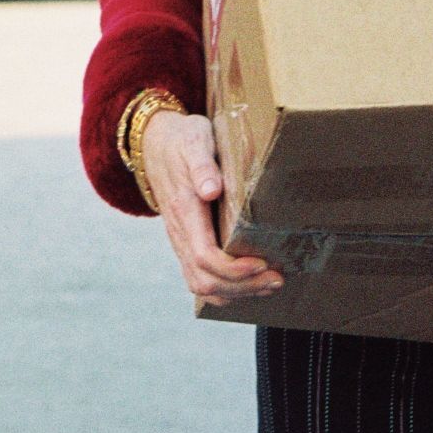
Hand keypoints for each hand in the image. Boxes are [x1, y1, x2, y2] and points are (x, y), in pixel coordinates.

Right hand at [140, 108, 279, 304]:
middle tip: (277, 279)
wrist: (155, 143)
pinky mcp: (186, 243)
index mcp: (184, 210)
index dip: (233, 268)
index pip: (204, 256)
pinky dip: (225, 289)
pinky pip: (199, 278)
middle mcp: (180, 232)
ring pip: (201, 285)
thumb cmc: (182, 140)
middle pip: (204, 279)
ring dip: (236, 292)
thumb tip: (211, 189)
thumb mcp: (194, 141)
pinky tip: (250, 283)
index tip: (262, 262)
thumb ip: (202, 165)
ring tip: (269, 285)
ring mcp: (180, 240)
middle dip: (242, 286)